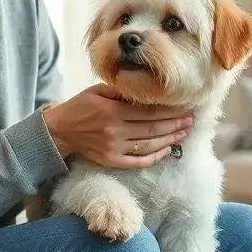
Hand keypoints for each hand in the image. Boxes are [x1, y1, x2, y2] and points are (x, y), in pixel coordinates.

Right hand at [42, 84, 192, 169]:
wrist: (60, 131)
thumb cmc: (81, 106)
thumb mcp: (98, 90)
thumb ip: (122, 91)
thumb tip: (148, 91)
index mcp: (113, 110)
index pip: (149, 112)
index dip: (169, 111)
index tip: (184, 108)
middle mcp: (115, 131)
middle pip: (153, 129)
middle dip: (175, 124)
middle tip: (190, 120)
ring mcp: (114, 149)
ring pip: (149, 145)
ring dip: (170, 140)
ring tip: (184, 133)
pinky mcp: (111, 161)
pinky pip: (138, 162)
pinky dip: (155, 157)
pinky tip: (167, 150)